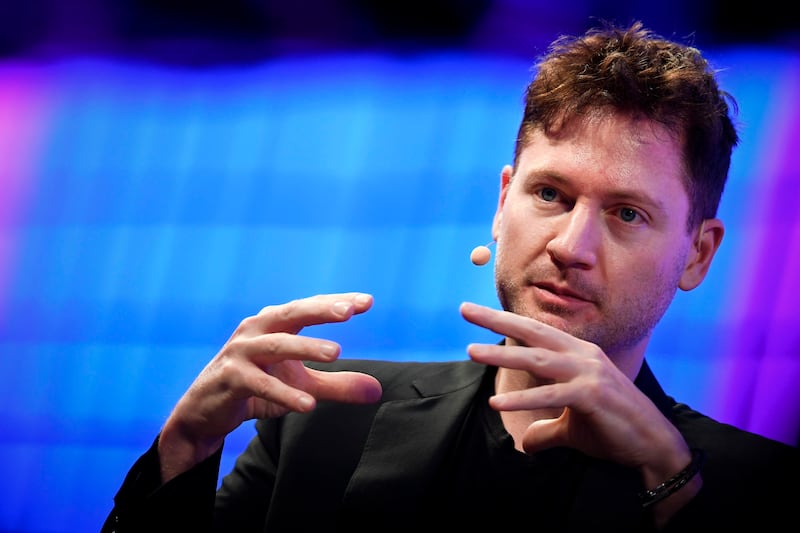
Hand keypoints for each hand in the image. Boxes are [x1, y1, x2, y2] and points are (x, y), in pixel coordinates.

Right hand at [158, 292, 381, 480]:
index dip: (337, 302)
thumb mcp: (301, 385)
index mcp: (275, 324)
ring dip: (306, 348)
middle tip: (349, 311)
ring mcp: (241, 352)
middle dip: (320, 310)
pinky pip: (259, 384)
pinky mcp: (230, 378)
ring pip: (276, 345)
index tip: (368, 301)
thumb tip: (376, 390)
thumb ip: (336, 386)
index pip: (310, 308)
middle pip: (291, 313)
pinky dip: (284, 392)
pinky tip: (308, 404)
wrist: (207, 411)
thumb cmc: (258, 387)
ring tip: (336, 354)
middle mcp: (257, 330)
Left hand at [459, 301, 692, 482]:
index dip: (505, 321)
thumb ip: (546, 430)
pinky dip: (524, 399)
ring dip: (503, 356)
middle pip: (532, 333)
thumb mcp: (571, 426)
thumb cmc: (613, 429)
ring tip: (472, 351)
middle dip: (497, 320)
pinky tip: (497, 403)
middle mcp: (582, 355)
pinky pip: (551, 396)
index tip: (475, 312)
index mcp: (578, 353)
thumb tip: (525, 443)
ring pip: (538, 360)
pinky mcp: (593, 395)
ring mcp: (589, 373)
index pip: (535, 332)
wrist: (653, 446)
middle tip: (464, 309)